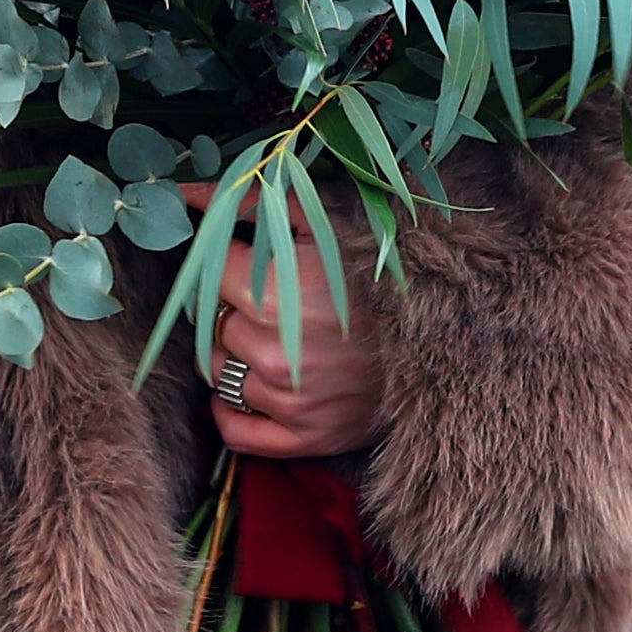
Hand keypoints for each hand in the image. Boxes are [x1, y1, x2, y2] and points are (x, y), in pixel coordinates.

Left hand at [181, 182, 385, 459]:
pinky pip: (235, 431)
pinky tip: (250, 387)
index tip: (248, 265)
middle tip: (269, 305)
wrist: (446, 339)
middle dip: (233, 312)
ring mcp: (289, 401)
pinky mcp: (306, 438)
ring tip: (274, 341)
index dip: (226, 267)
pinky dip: (232, 410)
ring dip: (237, 357)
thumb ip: (249, 206)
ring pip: (221, 374)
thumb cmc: (379, 276)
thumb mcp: (321, 225)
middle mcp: (274, 354)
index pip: (208, 278)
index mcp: (272, 296)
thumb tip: (185, 193)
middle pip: (213, 327)